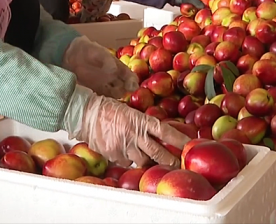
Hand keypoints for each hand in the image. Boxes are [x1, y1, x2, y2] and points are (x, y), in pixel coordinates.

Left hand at [62, 36, 138, 98]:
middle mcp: (115, 78)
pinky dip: (106, 101)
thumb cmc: (89, 50)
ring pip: (116, 95)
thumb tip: (114, 70)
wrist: (73, 55)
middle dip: (125, 93)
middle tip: (121, 95)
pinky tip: (104, 102)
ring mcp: (106, 86)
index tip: (131, 87)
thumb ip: (107, 61)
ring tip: (114, 100)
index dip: (133, 83)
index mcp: (119, 68)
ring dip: (116, 99)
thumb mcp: (99, 53)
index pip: (131, 77)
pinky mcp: (96, 91)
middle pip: (125, 89)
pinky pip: (104, 98)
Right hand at [73, 90, 191, 166]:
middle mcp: (135, 135)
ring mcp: (124, 147)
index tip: (190, 145)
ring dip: (147, 162)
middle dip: (170, 161)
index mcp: (140, 120)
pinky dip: (129, 160)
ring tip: (150, 160)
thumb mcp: (129, 111)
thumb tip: (156, 132)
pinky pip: (127, 162)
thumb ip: (142, 122)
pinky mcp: (114, 155)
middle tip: (178, 166)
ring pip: (143, 162)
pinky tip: (126, 154)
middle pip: (158, 154)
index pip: (165, 131)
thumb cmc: (107, 109)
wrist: (85, 113)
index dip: (179, 139)